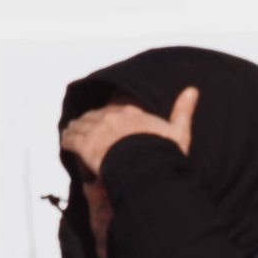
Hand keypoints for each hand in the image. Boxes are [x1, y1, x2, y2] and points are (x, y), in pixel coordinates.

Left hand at [60, 86, 197, 179]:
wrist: (144, 166)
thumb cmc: (162, 152)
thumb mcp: (178, 131)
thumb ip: (183, 111)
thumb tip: (192, 90)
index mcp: (131, 113)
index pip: (115, 108)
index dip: (110, 114)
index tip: (107, 119)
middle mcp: (111, 117)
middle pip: (95, 116)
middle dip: (90, 122)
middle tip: (86, 129)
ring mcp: (96, 130)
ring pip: (80, 125)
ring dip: (75, 129)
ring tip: (72, 134)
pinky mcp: (84, 145)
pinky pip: (70, 139)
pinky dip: (66, 141)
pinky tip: (65, 144)